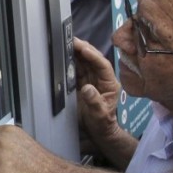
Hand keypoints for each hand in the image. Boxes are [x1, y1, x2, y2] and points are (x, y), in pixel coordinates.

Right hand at [73, 39, 136, 168]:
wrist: (97, 132)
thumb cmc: (102, 124)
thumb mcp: (100, 115)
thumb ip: (95, 102)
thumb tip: (87, 88)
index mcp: (110, 83)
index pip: (103, 65)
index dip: (93, 55)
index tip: (83, 48)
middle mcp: (101, 78)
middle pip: (92, 59)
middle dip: (83, 49)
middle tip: (71, 40)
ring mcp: (91, 79)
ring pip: (84, 62)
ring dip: (75, 53)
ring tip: (65, 43)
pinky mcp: (81, 83)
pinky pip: (76, 69)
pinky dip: (70, 62)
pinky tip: (62, 56)